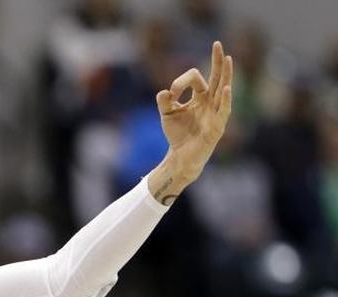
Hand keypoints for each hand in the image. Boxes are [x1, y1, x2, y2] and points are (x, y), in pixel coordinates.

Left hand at [155, 41, 233, 179]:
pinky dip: (225, 99)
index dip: (181, 82)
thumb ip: (164, 101)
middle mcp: (212, 102)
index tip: (172, 94)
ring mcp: (216, 113)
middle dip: (217, 60)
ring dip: (225, 74)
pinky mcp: (217, 126)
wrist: (181, 157)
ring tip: (228, 59)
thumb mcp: (167, 115)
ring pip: (223, 90)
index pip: (196, 79)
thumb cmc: (178, 135)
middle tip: (217, 43)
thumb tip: (165, 91)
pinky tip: (225, 88)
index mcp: (201, 98)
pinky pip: (223, 111)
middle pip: (217, 77)